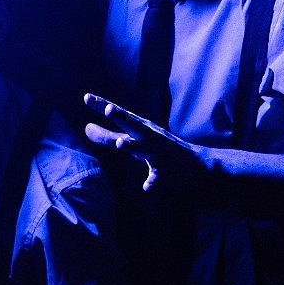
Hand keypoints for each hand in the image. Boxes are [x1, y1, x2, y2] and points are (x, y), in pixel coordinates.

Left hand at [81, 93, 208, 192]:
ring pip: (143, 149)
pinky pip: (156, 177)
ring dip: (132, 146)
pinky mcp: (166, 171)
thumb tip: (87, 129)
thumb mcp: (137, 139)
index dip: (103, 105)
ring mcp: (158, 153)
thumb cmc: (160, 150)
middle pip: (133, 125)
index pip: (120, 115)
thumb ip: (110, 136)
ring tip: (120, 144)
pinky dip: (152, 182)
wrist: (197, 166)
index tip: (86, 97)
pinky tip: (146, 187)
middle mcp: (149, 137)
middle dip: (120, 117)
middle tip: (107, 109)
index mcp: (141, 128)